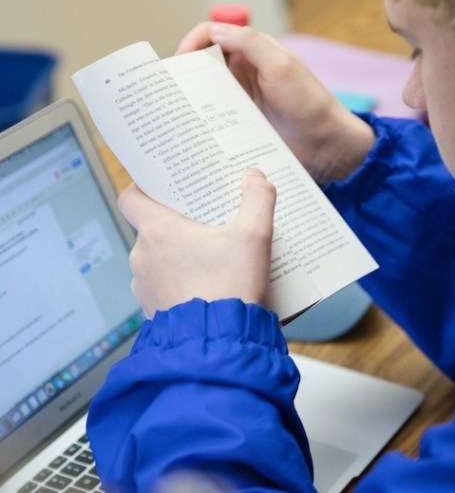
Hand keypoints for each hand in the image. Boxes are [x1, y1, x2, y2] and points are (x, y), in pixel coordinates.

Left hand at [118, 169, 275, 317]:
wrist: (220, 344)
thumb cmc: (232, 286)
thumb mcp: (255, 236)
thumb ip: (258, 199)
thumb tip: (254, 176)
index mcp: (158, 231)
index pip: (131, 197)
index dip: (144, 188)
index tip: (165, 187)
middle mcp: (142, 257)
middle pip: (152, 229)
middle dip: (178, 224)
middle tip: (206, 222)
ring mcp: (144, 287)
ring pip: (158, 260)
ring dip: (179, 257)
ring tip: (212, 258)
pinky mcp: (154, 311)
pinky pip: (163, 287)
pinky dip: (180, 283)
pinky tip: (207, 287)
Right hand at [176, 22, 374, 183]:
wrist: (327, 147)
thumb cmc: (309, 103)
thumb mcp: (281, 65)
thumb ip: (249, 42)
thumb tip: (212, 30)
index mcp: (252, 52)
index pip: (212, 35)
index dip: (192, 42)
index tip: (179, 61)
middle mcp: (244, 74)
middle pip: (202, 65)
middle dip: (183, 74)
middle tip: (166, 91)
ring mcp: (241, 101)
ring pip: (204, 95)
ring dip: (188, 101)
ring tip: (172, 115)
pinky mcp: (241, 127)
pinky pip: (214, 121)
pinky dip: (200, 124)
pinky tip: (189, 134)